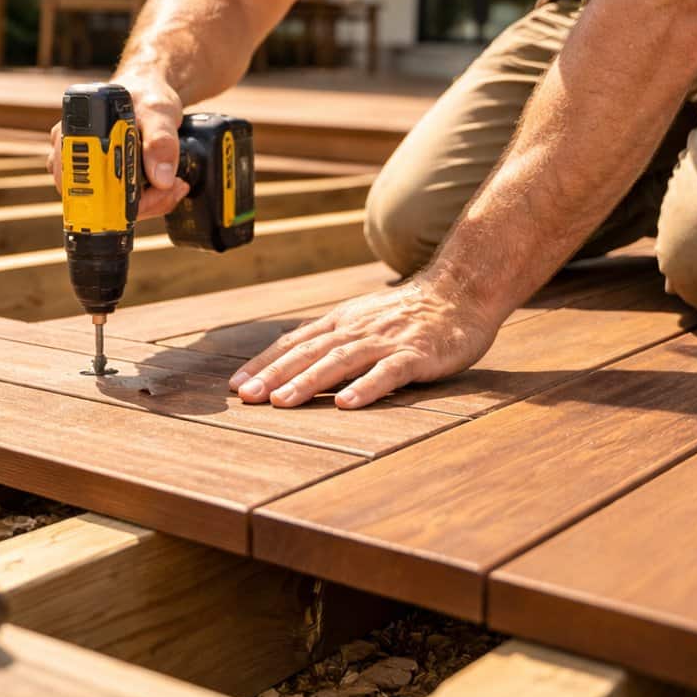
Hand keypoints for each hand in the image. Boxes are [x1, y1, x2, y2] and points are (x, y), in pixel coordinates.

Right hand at [46, 76, 190, 219]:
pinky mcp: (101, 176)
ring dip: (144, 204)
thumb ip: (160, 141)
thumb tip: (160, 180)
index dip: (115, 197)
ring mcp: (85, 166)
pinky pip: (116, 201)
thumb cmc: (147, 95)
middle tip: (171, 188)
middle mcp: (71, 151)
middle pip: (93, 200)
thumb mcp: (158, 112)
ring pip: (106, 205)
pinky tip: (163, 188)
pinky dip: (143, 201)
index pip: (82, 179)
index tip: (154, 190)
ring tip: (173, 185)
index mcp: (75, 133)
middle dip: (138, 204)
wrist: (149, 90)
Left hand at [227, 278, 494, 408]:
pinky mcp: (416, 355)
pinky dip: (365, 388)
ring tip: (282, 402)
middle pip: (308, 352)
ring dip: (308, 381)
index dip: (264, 364)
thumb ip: (332, 337)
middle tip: (245, 397)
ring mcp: (386, 341)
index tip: (236, 386)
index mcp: (341, 322)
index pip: (294, 343)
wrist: (460, 291)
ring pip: (340, 361)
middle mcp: (357, 329)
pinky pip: (387, 373)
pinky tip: (345, 404)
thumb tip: (292, 361)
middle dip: (274, 375)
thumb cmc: (408, 313)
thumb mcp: (363, 318)